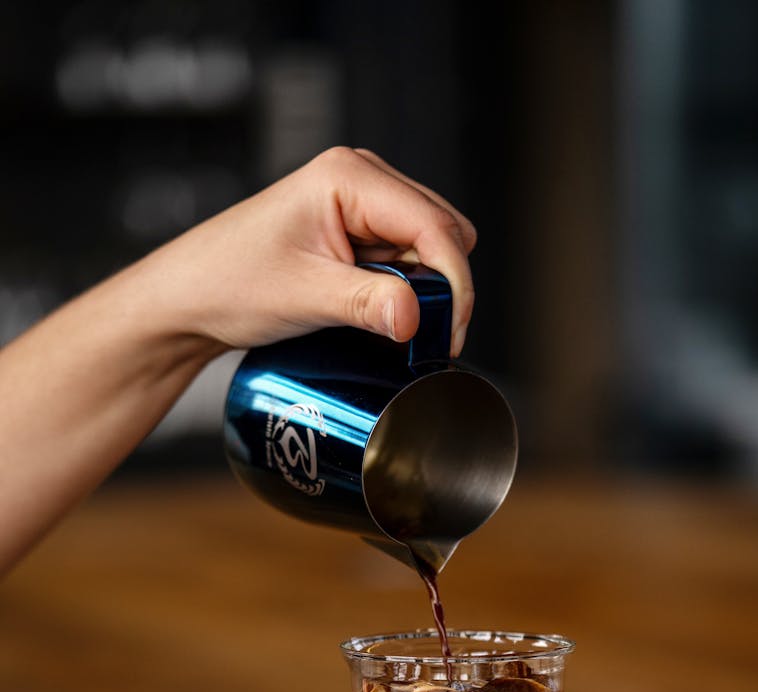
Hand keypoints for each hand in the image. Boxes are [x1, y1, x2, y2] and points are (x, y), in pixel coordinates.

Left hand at [145, 147, 476, 357]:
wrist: (191, 297)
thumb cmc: (230, 282)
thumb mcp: (304, 295)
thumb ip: (366, 303)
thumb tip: (417, 318)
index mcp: (350, 176)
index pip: (434, 226)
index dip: (454, 283)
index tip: (448, 334)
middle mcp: (361, 179)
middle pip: (443, 231)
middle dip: (443, 287)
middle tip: (427, 337)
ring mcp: (361, 205)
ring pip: (430, 248)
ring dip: (425, 290)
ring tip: (393, 326)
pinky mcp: (358, 232)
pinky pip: (407, 260)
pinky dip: (407, 291)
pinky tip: (383, 314)